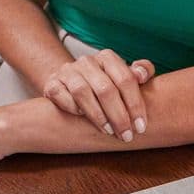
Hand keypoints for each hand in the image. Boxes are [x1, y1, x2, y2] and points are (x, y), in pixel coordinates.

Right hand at [39, 49, 153, 140]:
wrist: (71, 82)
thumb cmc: (106, 83)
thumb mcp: (124, 76)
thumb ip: (141, 72)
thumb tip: (142, 75)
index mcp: (107, 57)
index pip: (125, 79)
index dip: (135, 105)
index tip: (141, 126)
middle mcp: (87, 61)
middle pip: (106, 89)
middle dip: (119, 116)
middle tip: (126, 136)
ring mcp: (67, 71)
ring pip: (82, 92)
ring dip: (97, 115)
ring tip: (108, 131)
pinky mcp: (52, 84)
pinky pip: (61, 96)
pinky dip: (72, 108)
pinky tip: (82, 119)